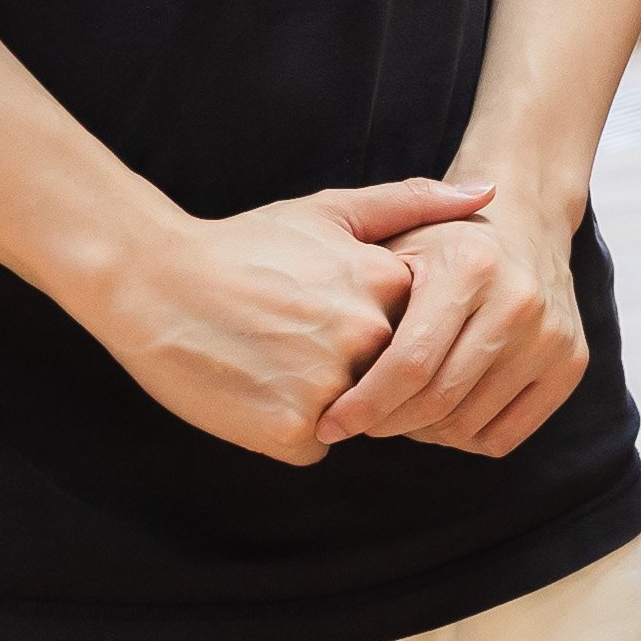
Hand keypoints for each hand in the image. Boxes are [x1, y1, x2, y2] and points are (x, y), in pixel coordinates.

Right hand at [73, 175, 487, 466]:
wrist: (150, 280)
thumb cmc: (244, 245)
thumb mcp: (330, 211)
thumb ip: (413, 203)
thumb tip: (489, 193)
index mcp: (386, 284)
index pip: (424, 329)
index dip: (388, 329)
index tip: (338, 312)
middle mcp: (369, 337)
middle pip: (394, 377)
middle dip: (360, 371)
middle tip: (300, 341)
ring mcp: (332, 387)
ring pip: (357, 417)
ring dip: (326, 403)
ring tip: (274, 360)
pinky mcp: (291, 431)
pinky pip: (313, 447)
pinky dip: (288, 431)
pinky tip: (253, 389)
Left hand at [325, 187, 596, 459]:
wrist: (526, 221)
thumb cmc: (443, 239)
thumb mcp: (398, 236)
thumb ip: (358, 279)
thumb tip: (314, 351)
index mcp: (470, 266)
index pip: (409, 364)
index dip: (363, 405)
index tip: (329, 425)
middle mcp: (519, 301)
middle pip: (438, 400)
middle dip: (386, 424)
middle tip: (359, 424)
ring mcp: (552, 334)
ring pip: (468, 424)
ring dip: (423, 432)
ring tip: (400, 410)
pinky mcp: (571, 362)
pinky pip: (505, 435)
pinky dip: (464, 438)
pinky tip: (443, 413)